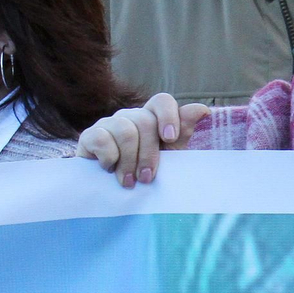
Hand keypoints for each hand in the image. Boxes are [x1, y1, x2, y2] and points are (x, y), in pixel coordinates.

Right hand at [75, 94, 208, 187]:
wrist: (109, 191)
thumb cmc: (144, 172)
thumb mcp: (168, 157)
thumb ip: (183, 134)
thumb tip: (204, 110)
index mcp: (152, 119)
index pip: (162, 101)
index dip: (169, 116)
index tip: (170, 139)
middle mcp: (131, 117)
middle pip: (145, 121)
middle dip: (148, 153)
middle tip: (147, 178)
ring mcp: (109, 124)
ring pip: (125, 130)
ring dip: (129, 161)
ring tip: (130, 182)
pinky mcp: (89, 135)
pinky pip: (102, 138)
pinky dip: (109, 158)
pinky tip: (109, 170)